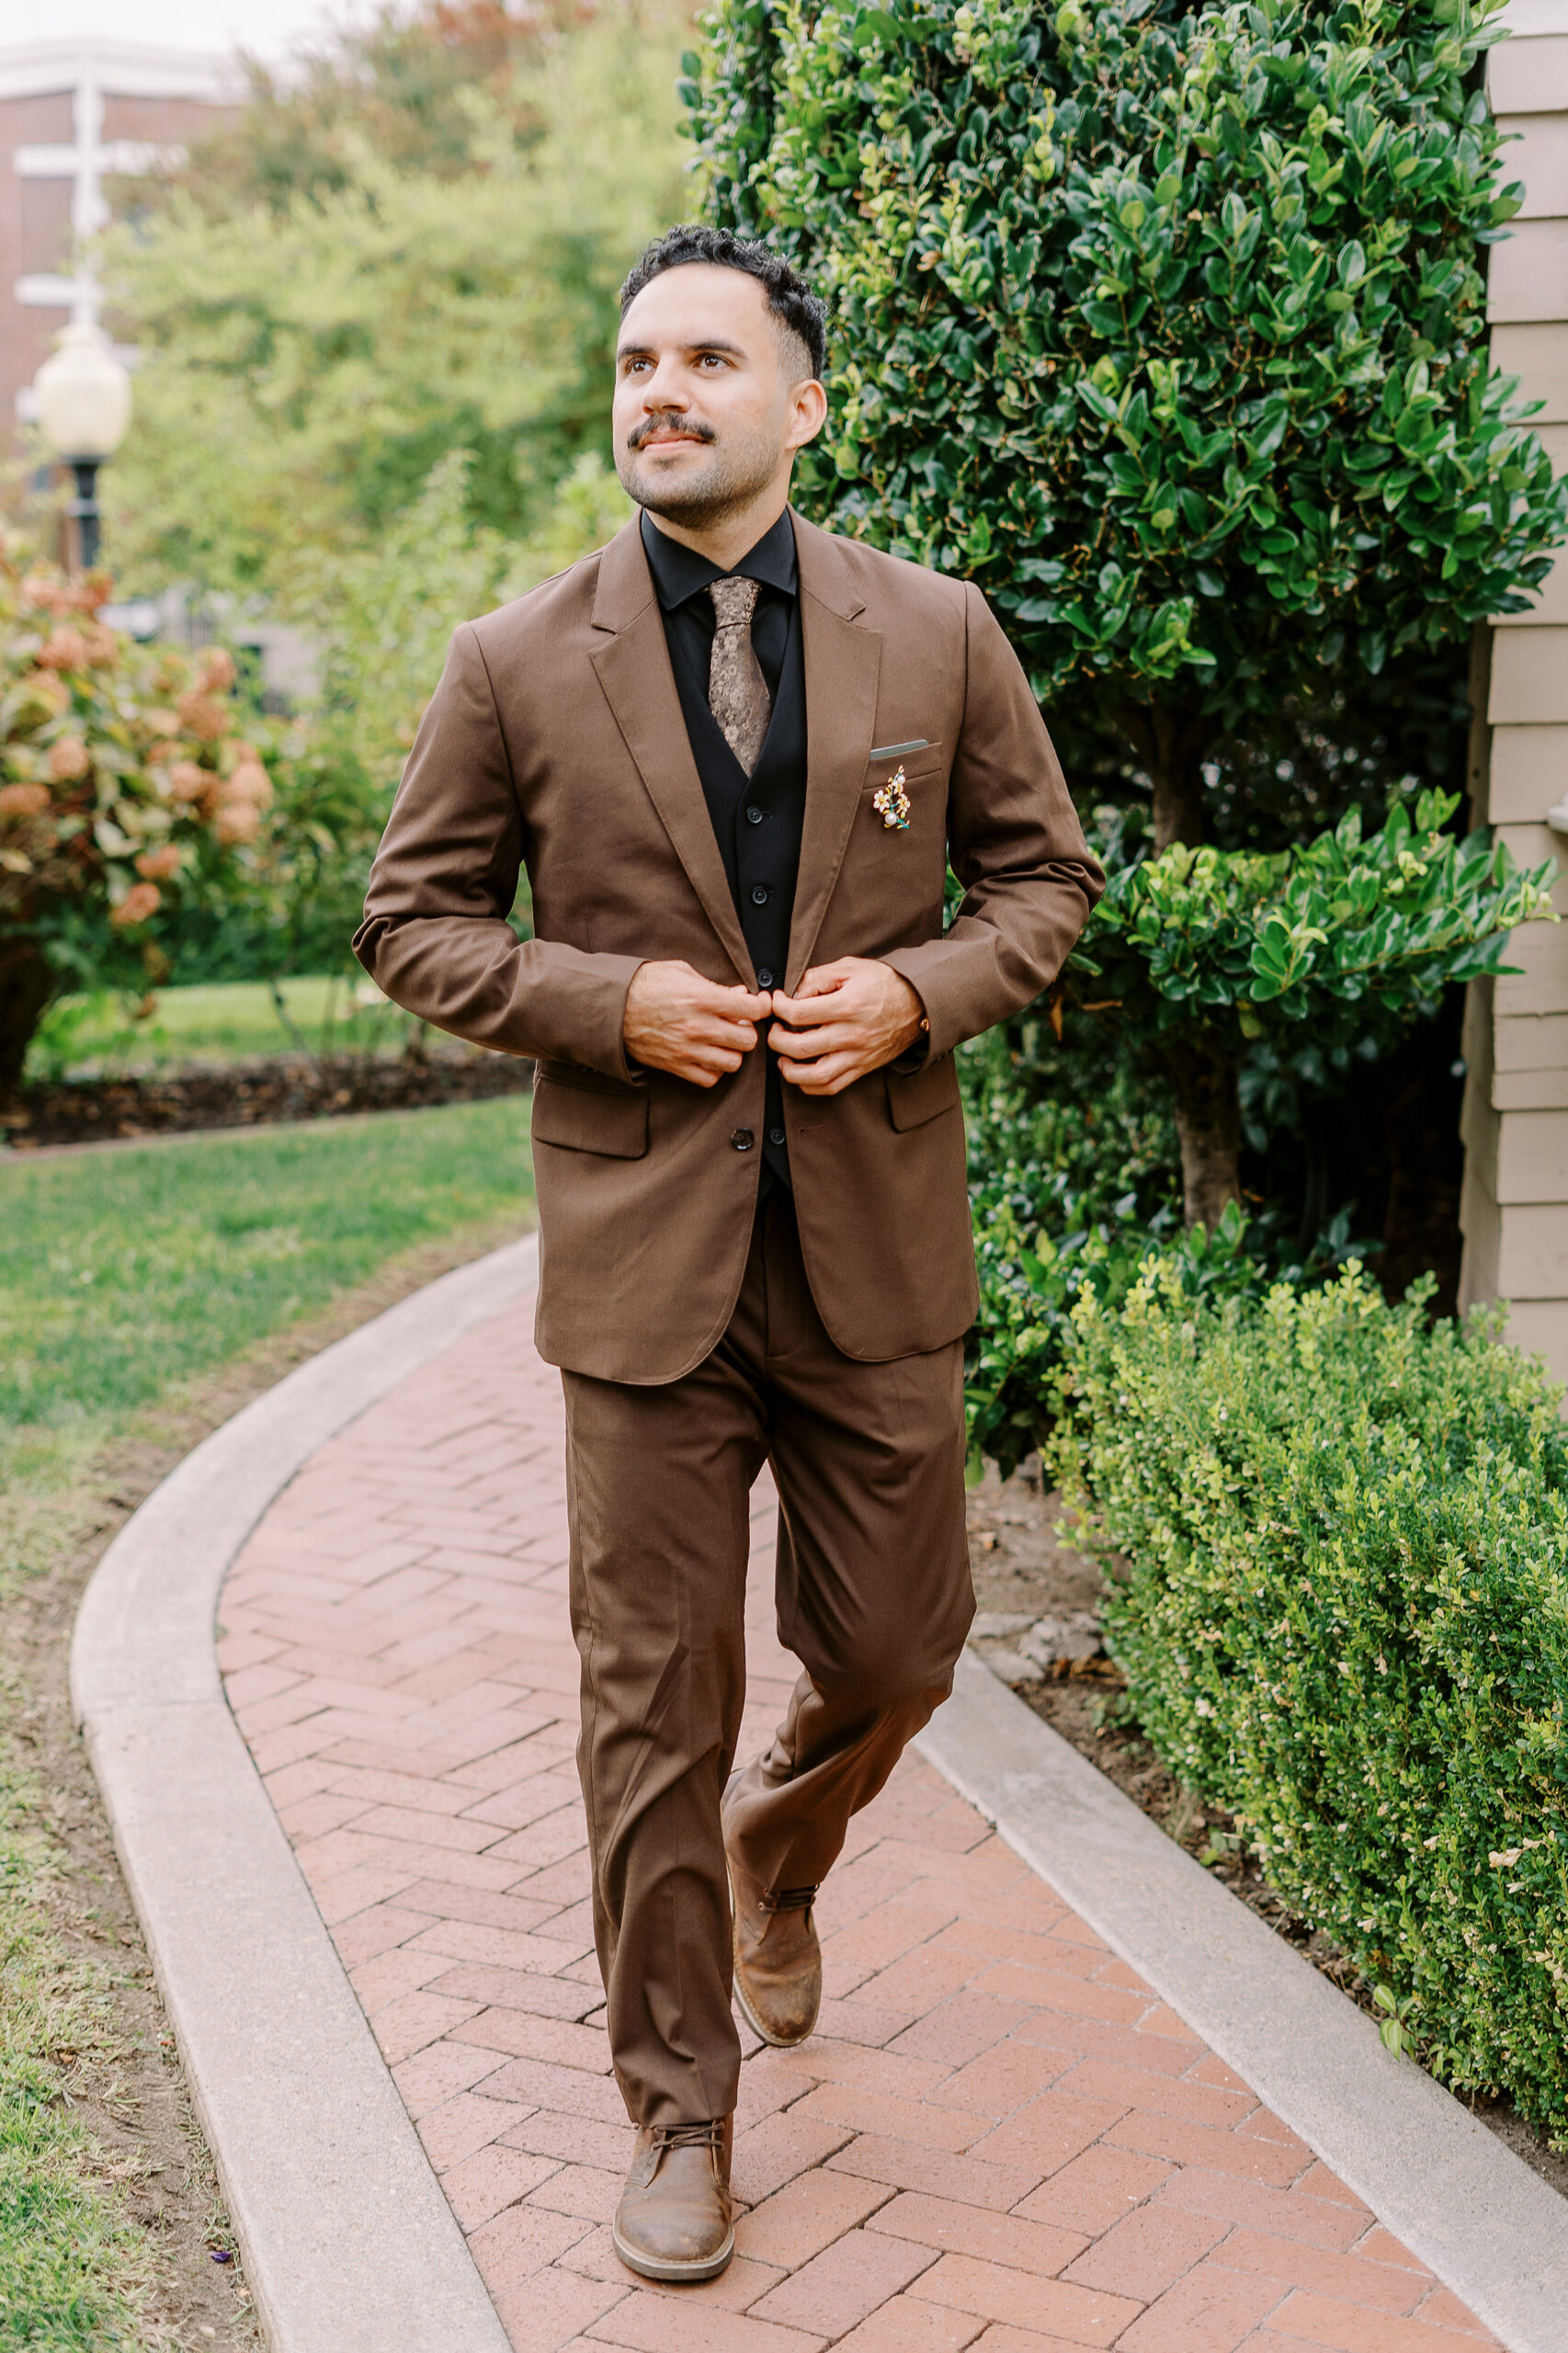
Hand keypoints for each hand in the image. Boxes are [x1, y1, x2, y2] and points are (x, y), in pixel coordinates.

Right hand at [623, 960, 770, 1086]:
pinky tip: (709, 1056)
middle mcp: (698, 1027)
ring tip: (723, 1041)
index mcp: (702, 998)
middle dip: (747, 1030)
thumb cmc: (645, 984)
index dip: (762, 1006)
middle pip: (748, 1040)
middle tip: (738, 1023)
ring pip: (733, 1063)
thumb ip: (714, 984)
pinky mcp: (676, 1066)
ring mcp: (687, 1049)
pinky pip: (710, 1079)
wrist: (611, 1007)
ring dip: (733, 1052)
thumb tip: (739, 995)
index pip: (752, 1010)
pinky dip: (714, 1070)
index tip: (758, 1005)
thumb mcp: (681, 972)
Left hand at [770, 958, 925, 1095]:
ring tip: (782, 1057)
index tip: (777, 1002)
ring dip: (789, 1070)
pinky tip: (801, 1071)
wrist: (919, 1004)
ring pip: (814, 1076)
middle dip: (776, 1039)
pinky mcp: (862, 1068)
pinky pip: (831, 1087)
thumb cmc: (884, 984)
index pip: (798, 1014)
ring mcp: (857, 1055)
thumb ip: (818, 977)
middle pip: (799, 1047)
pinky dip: (809, 1084)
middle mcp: (852, 1034)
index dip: (778, 1008)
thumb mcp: (851, 967)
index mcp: (848, 1006)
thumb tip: (792, 994)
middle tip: (774, 1029)